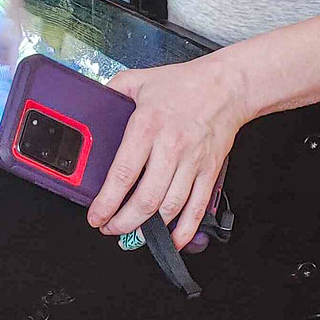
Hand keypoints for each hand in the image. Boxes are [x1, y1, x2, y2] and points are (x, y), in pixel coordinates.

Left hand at [89, 56, 250, 247]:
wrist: (226, 86)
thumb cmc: (184, 84)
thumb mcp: (139, 79)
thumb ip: (112, 91)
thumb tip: (92, 103)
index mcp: (148, 126)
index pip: (123, 174)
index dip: (106, 202)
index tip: (96, 215)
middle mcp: (170, 147)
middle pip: (145, 199)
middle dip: (123, 222)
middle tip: (109, 227)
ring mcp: (192, 162)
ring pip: (169, 208)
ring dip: (149, 229)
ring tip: (133, 234)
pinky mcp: (209, 172)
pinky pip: (197, 208)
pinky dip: (185, 230)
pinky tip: (172, 239)